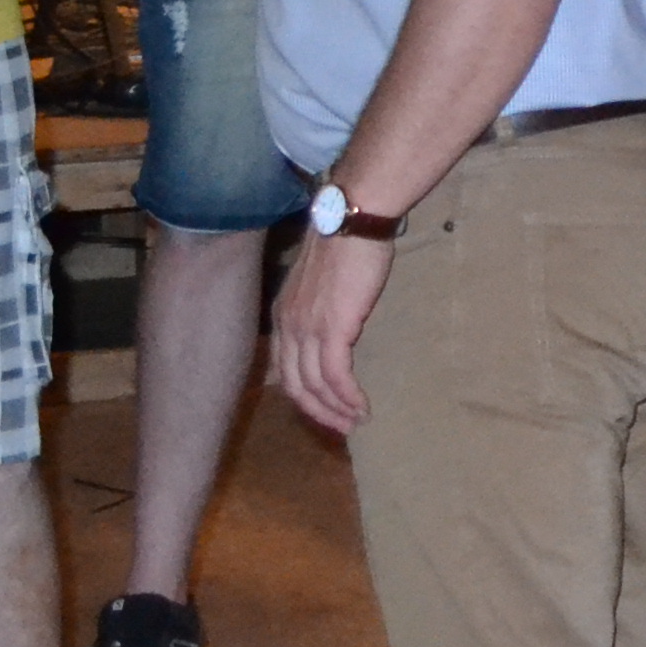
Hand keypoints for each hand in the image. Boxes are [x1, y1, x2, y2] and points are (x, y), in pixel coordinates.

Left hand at [268, 228, 388, 434]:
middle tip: (342, 426)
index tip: (325, 408)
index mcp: (283, 316)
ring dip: (336, 410)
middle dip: (318, 412)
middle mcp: (287, 327)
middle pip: (295, 386)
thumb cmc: (345, 242)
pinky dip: (348, 397)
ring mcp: (307, 330)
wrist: (352, 220)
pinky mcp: (332, 330)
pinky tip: (363, 407)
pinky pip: (336, 377)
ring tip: (357, 421)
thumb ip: (317, 304)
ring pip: (314, 386)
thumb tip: (331, 319)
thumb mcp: (319, 279)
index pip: (284, 369)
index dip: (303, 395)